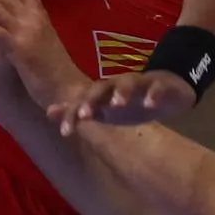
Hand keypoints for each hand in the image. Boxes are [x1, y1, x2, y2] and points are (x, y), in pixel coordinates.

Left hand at [75, 69, 198, 128]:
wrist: (165, 89)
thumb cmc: (128, 104)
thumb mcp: (103, 111)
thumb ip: (77, 111)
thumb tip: (48, 111)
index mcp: (102, 93)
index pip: (82, 101)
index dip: (72, 114)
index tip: (65, 132)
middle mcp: (117, 85)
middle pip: (101, 89)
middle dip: (92, 101)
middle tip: (85, 115)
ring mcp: (139, 83)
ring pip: (128, 83)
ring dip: (121, 92)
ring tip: (117, 104)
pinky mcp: (160, 84)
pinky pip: (156, 87)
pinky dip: (153, 94)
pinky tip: (150, 103)